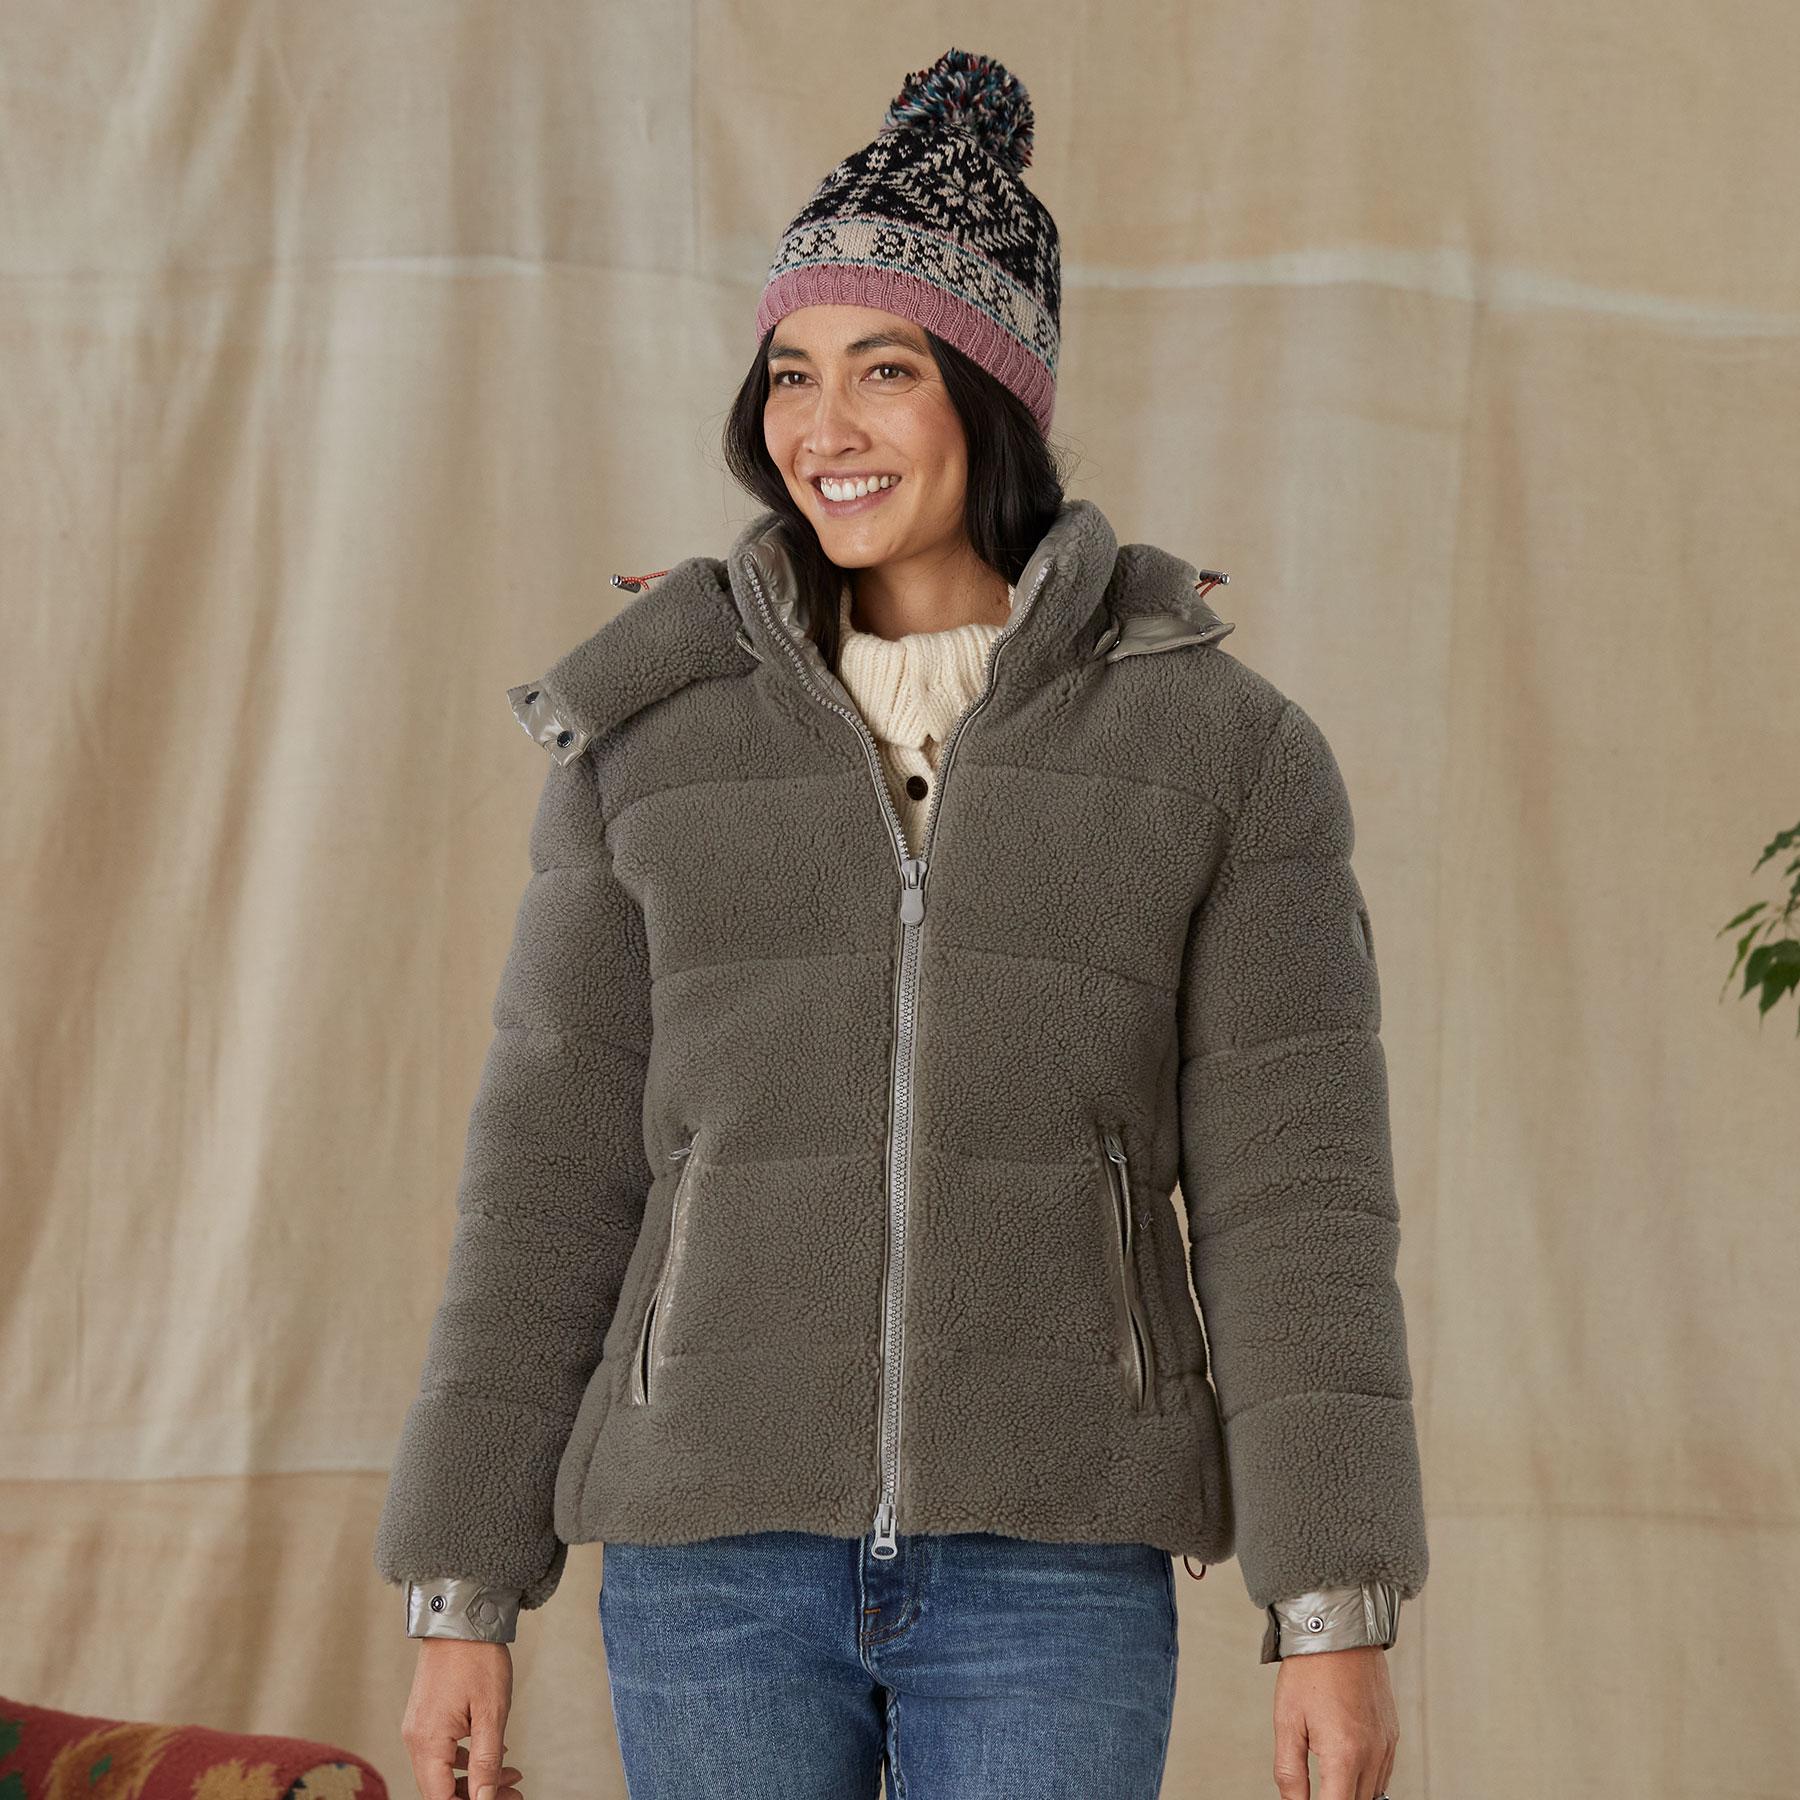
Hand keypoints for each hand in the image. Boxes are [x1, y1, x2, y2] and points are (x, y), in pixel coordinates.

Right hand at [400, 1639, 522, 1799]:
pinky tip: (493, 1753)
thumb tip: (484, 1799)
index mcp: (427, 1741)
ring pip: (443, 1771)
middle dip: (477, 1795)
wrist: (460, 1617)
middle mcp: (415, 1738)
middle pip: (441, 1788)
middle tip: (514, 1792)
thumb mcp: (491, 1711)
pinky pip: (442, 1751)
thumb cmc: (477, 1657)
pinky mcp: (426, 1716)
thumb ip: (486, 1761)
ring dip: (475, 1778)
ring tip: (511, 1776)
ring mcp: (418, 1726)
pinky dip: (466, 1759)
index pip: (441, 1798)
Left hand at [1271, 1644, 1397, 1798]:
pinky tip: (1345, 1769)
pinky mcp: (1392, 1736)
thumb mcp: (1286, 1722)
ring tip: (1328, 1782)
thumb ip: (1290, 1773)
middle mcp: (1373, 1754)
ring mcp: (1386, 1746)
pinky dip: (1365, 1780)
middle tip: (1316, 1787)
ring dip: (1351, 1794)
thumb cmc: (1310, 1670)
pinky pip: (1383, 1774)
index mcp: (1344, 1754)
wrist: (1339, 1631)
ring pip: (1373, 1794)